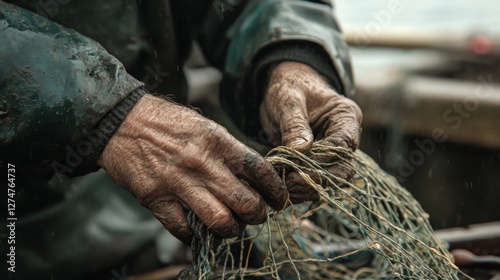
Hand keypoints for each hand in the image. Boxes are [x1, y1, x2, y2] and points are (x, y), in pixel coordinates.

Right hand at [99, 94, 286, 243]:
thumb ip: (227, 150)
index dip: (275, 189)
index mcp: (217, 141)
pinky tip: (197, 229)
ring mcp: (179, 183)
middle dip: (257, 215)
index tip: (278, 199)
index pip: (259, 170)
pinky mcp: (156, 199)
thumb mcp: (204, 126)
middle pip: (245, 202)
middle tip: (255, 215)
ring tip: (231, 226)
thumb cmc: (165, 122)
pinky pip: (183, 229)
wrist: (121, 122)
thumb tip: (251, 176)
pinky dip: (194, 235)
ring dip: (231, 229)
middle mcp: (202, 163)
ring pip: (220, 221)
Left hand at [260, 62, 361, 202]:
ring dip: (308, 188)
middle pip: (342, 169)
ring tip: (284, 188)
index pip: (343, 147)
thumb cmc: (289, 87)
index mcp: (346, 116)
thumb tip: (300, 151)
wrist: (284, 89)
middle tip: (289, 184)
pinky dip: (301, 188)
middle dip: (316, 180)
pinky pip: (316, 181)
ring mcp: (334, 152)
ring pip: (330, 180)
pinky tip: (284, 188)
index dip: (322, 162)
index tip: (296, 170)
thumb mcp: (288, 100)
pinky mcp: (320, 163)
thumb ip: (294, 125)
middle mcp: (345, 137)